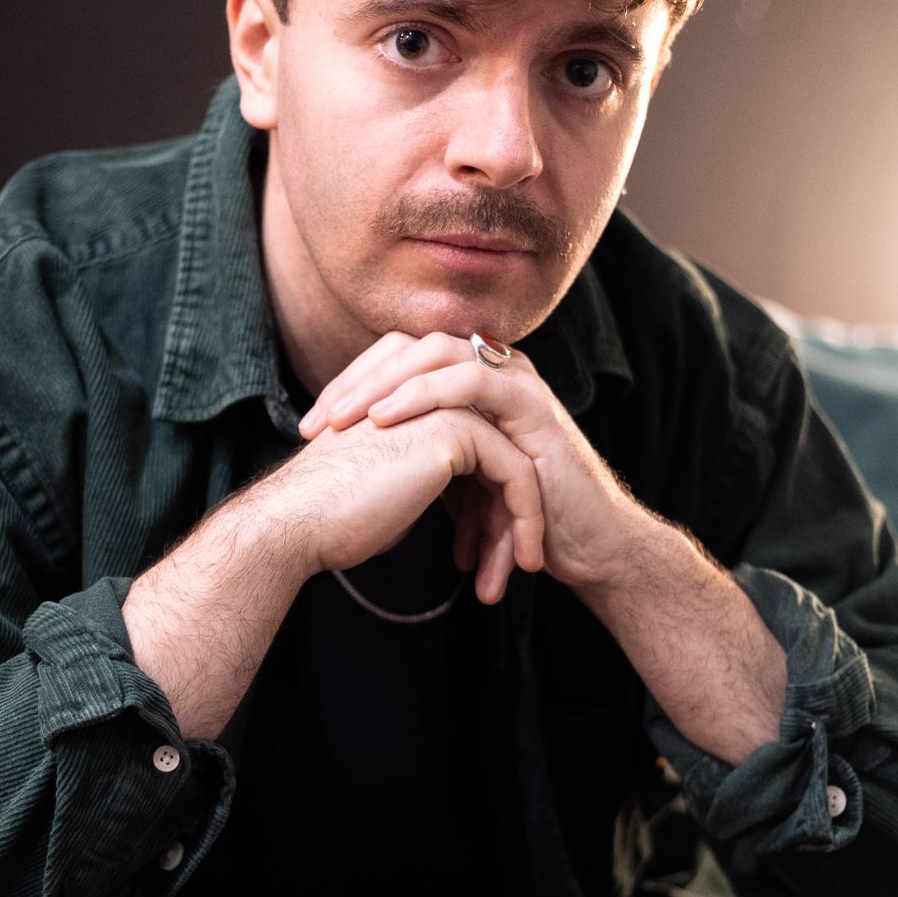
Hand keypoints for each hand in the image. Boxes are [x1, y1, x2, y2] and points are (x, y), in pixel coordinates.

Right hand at [253, 403, 545, 604]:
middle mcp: (430, 392)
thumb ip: (425, 478)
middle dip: (510, 513)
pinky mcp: (456, 429)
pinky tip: (523, 561)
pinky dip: (526, 519)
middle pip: (499, 454)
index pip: (477, 449)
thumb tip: (462, 505)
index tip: (490, 550)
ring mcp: (444, 404)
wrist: (297, 522)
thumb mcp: (390, 489)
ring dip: (523, 522)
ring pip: (514, 463)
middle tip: (516, 564)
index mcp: (413, 401)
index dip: (488, 504)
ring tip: (521, 569)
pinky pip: (516, 474)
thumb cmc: (331, 516)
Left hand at [298, 330, 637, 594]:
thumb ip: (420, 458)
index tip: (310, 427)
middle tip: (313, 423)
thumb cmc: (522, 522)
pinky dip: (425, 396)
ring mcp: (516, 382)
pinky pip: (472, 380)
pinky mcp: (533, 405)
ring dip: (382, 385)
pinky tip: (388, 420)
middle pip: (411, 347)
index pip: (400, 359)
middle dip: (355, 382)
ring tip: (342, 421)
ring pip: (438, 354)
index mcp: (471, 383)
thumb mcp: (457, 485)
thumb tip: (354, 468)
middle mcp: (494, 370)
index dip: (351, 385)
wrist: (587, 549)